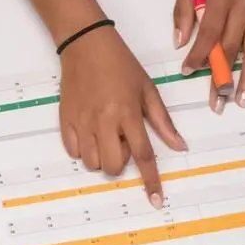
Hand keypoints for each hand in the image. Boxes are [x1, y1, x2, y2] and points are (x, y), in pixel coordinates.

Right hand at [59, 25, 187, 205]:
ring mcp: (82, 122)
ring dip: (102, 156)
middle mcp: (104, 121)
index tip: (156, 201)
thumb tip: (179, 146)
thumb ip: (163, 121)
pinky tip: (89, 131)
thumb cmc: (120, 64)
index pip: (143, 155)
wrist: (85, 44)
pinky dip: (83, 149)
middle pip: (114, 166)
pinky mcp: (65, 121)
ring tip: (104, 133)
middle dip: (121, 161)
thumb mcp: (147, 89)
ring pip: (93, 163)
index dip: (151, 181)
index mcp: (128, 113)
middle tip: (121, 139)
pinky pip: (74, 152)